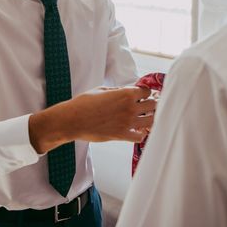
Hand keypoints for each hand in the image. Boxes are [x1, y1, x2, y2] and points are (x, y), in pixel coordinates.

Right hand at [29, 86, 155, 153]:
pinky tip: (136, 131)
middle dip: (151, 105)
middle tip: (147, 107)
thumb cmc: (85, 103)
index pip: (147, 91)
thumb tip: (126, 91)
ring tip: (144, 118)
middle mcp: (130, 107)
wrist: (73, 119)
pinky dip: (140, 134)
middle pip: (153, 105)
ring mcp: (127, 122)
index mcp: (125, 94)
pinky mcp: (122, 135)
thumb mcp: (102, 90)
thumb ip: (118, 91)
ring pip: (151, 121)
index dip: (146, 93)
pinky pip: (140, 137)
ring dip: (149, 119)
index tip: (144, 95)